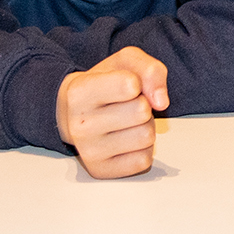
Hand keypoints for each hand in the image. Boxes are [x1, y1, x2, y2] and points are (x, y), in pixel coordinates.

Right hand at [56, 46, 169, 178]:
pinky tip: (124, 141)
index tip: (122, 86)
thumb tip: (161, 102)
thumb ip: (150, 69)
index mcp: (79, 92)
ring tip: (125, 122)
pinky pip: (143, 160)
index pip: (131, 85)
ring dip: (144, 127)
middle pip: (142, 112)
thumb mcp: (124, 63)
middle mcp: (79, 124)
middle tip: (124, 106)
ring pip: (146, 136)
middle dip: (142, 105)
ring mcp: (88, 151)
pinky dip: (142, 149)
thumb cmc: (103, 85)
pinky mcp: (100, 170)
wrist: (72, 113)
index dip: (135, 83)